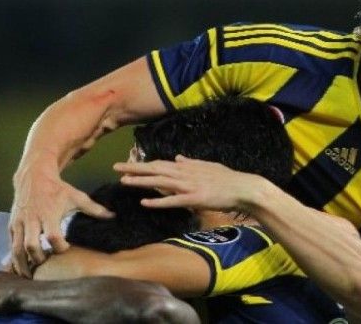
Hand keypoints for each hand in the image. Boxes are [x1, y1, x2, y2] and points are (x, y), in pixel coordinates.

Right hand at [9, 171, 113, 276]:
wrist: (34, 177)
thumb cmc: (58, 189)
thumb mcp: (76, 197)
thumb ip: (94, 209)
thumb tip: (113, 216)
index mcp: (49, 213)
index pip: (52, 236)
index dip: (59, 246)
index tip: (66, 249)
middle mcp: (32, 220)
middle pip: (31, 245)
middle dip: (38, 258)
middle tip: (46, 265)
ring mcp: (19, 223)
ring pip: (16, 248)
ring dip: (22, 264)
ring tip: (29, 276)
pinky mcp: (12, 225)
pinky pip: (10, 245)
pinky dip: (14, 258)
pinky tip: (20, 268)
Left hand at [114, 155, 265, 211]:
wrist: (244, 188)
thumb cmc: (228, 179)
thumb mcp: (208, 166)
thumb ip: (191, 162)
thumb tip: (177, 157)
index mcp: (188, 167)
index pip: (160, 163)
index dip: (142, 163)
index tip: (127, 164)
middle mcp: (186, 174)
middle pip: (156, 170)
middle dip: (135, 169)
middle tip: (116, 168)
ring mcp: (190, 186)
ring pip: (160, 182)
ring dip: (141, 181)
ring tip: (123, 181)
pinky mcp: (195, 199)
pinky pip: (173, 201)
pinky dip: (158, 201)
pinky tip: (145, 202)